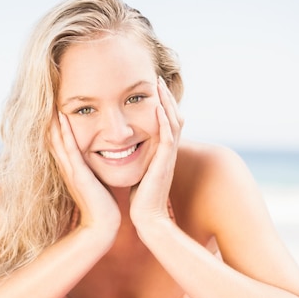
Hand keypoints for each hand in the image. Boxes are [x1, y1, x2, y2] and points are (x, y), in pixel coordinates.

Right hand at [49, 111, 120, 233]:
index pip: (60, 143)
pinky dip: (65, 133)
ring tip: (49, 101)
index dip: (56, 126)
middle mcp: (67, 168)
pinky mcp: (78, 175)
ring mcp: (71, 171)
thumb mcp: (96, 182)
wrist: (103, 226)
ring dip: (54, 121)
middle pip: (54, 139)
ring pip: (59, 140)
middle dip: (50, 120)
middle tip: (46, 98)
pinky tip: (63, 119)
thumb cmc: (103, 206)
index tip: (54, 106)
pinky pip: (71, 149)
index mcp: (72, 170)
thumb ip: (93, 171)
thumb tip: (100, 158)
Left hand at [130, 77, 183, 227]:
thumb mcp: (139, 173)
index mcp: (162, 153)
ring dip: (166, 102)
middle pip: (173, 117)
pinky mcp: (164, 165)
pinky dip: (164, 121)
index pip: (165, 122)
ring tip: (158, 84)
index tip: (151, 87)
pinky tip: (158, 107)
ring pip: (173, 123)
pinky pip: (168, 138)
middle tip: (157, 77)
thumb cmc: (140, 200)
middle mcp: (168, 152)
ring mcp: (168, 158)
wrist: (147, 220)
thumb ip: (138, 159)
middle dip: (166, 97)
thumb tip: (125, 150)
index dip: (161, 104)